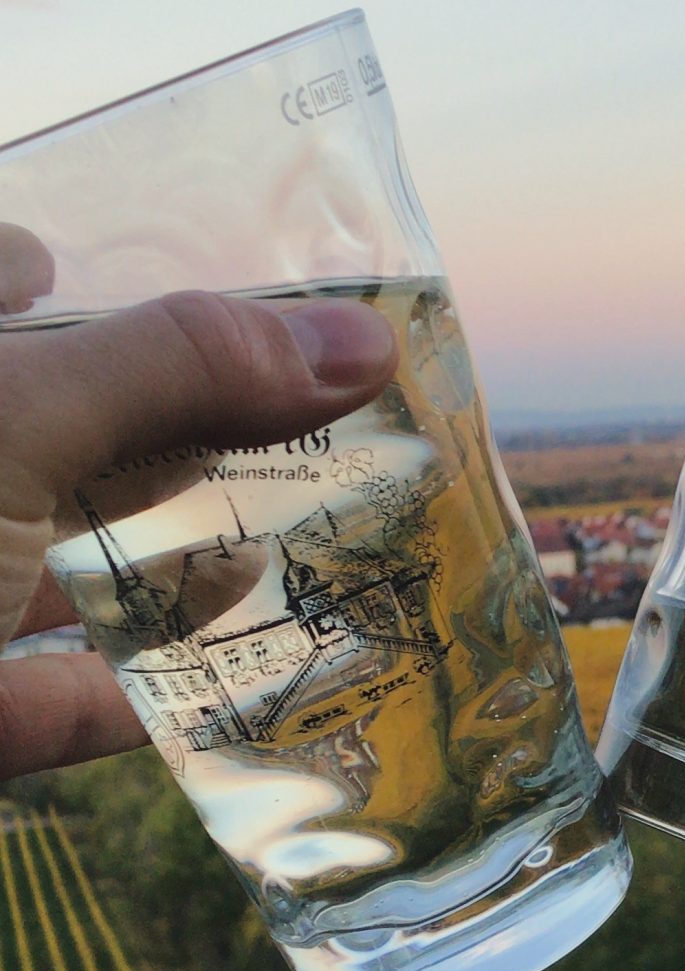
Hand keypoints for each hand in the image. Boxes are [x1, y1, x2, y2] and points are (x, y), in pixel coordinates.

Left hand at [0, 276, 395, 779]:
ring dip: (170, 559)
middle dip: (162, 424)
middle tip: (293, 412)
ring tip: (291, 536)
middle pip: (54, 435)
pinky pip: (68, 701)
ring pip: (63, 567)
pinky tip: (243, 678)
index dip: (49, 270)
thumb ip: (174, 367)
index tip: (130, 270)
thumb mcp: (14, 416)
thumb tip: (362, 341)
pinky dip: (152, 693)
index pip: (0, 284)